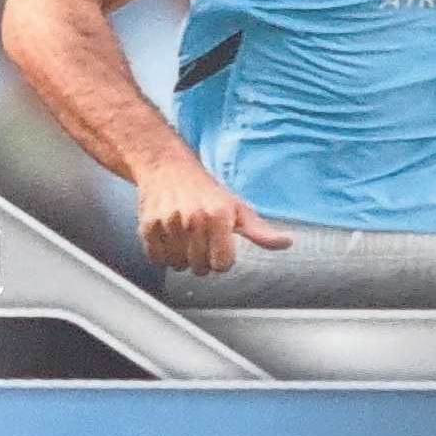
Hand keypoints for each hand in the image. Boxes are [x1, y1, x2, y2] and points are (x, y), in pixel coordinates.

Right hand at [135, 154, 293, 274]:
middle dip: (201, 259)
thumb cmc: (206, 192)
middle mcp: (194, 218)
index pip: (222, 265)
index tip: (218, 245)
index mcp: (219, 215)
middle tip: (199, 238)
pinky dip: (161, 253)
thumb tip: (287, 243)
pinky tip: (168, 235)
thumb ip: (260, 232)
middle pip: (200, 268)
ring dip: (181, 257)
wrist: (167, 167)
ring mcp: (170, 222)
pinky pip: (157, 259)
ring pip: (178, 265)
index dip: (221, 259)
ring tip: (183, 235)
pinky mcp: (148, 225)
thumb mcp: (238, 209)